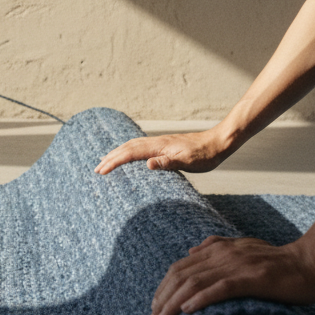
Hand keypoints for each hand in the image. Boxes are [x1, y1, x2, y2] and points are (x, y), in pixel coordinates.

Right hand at [94, 128, 233, 174]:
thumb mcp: (188, 162)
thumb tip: (147, 164)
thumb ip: (167, 162)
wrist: (218, 142)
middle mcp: (156, 142)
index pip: (130, 153)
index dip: (114, 162)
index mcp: (158, 147)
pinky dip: (128, 151)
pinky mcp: (164, 145)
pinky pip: (140, 147)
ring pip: (132, 146)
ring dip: (117, 153)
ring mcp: (159, 143)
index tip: (101, 171)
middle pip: (127, 148)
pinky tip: (129, 156)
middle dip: (110, 158)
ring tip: (106, 161)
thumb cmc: (205, 155)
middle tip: (96, 169)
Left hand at [147, 236, 314, 314]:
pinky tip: (187, 310)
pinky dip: (201, 298)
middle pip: (180, 276)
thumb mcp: (244, 248)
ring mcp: (237, 265)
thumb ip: (217, 246)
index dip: (163, 288)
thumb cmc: (279, 261)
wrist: (312, 263)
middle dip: (162, 300)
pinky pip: (221, 288)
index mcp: (218, 248)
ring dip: (173, 304)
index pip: (179, 268)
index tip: (154, 309)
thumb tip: (191, 251)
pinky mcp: (253, 278)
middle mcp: (222, 254)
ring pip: (194, 283)